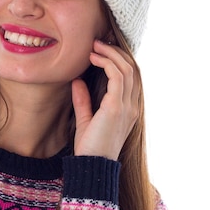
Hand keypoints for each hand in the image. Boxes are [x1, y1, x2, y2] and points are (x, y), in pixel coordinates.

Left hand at [71, 40, 139, 159]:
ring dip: (110, 53)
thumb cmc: (89, 148)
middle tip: (98, 42)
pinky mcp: (116, 107)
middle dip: (117, 52)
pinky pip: (117, 76)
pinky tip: (93, 58)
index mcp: (129, 109)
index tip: (101, 50)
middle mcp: (132, 106)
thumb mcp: (86, 120)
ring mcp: (127, 106)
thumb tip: (77, 81)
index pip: (132, 77)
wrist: (92, 167)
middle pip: (133, 68)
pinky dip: (106, 62)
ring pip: (127, 68)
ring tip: (95, 46)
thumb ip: (84, 100)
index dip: (120, 59)